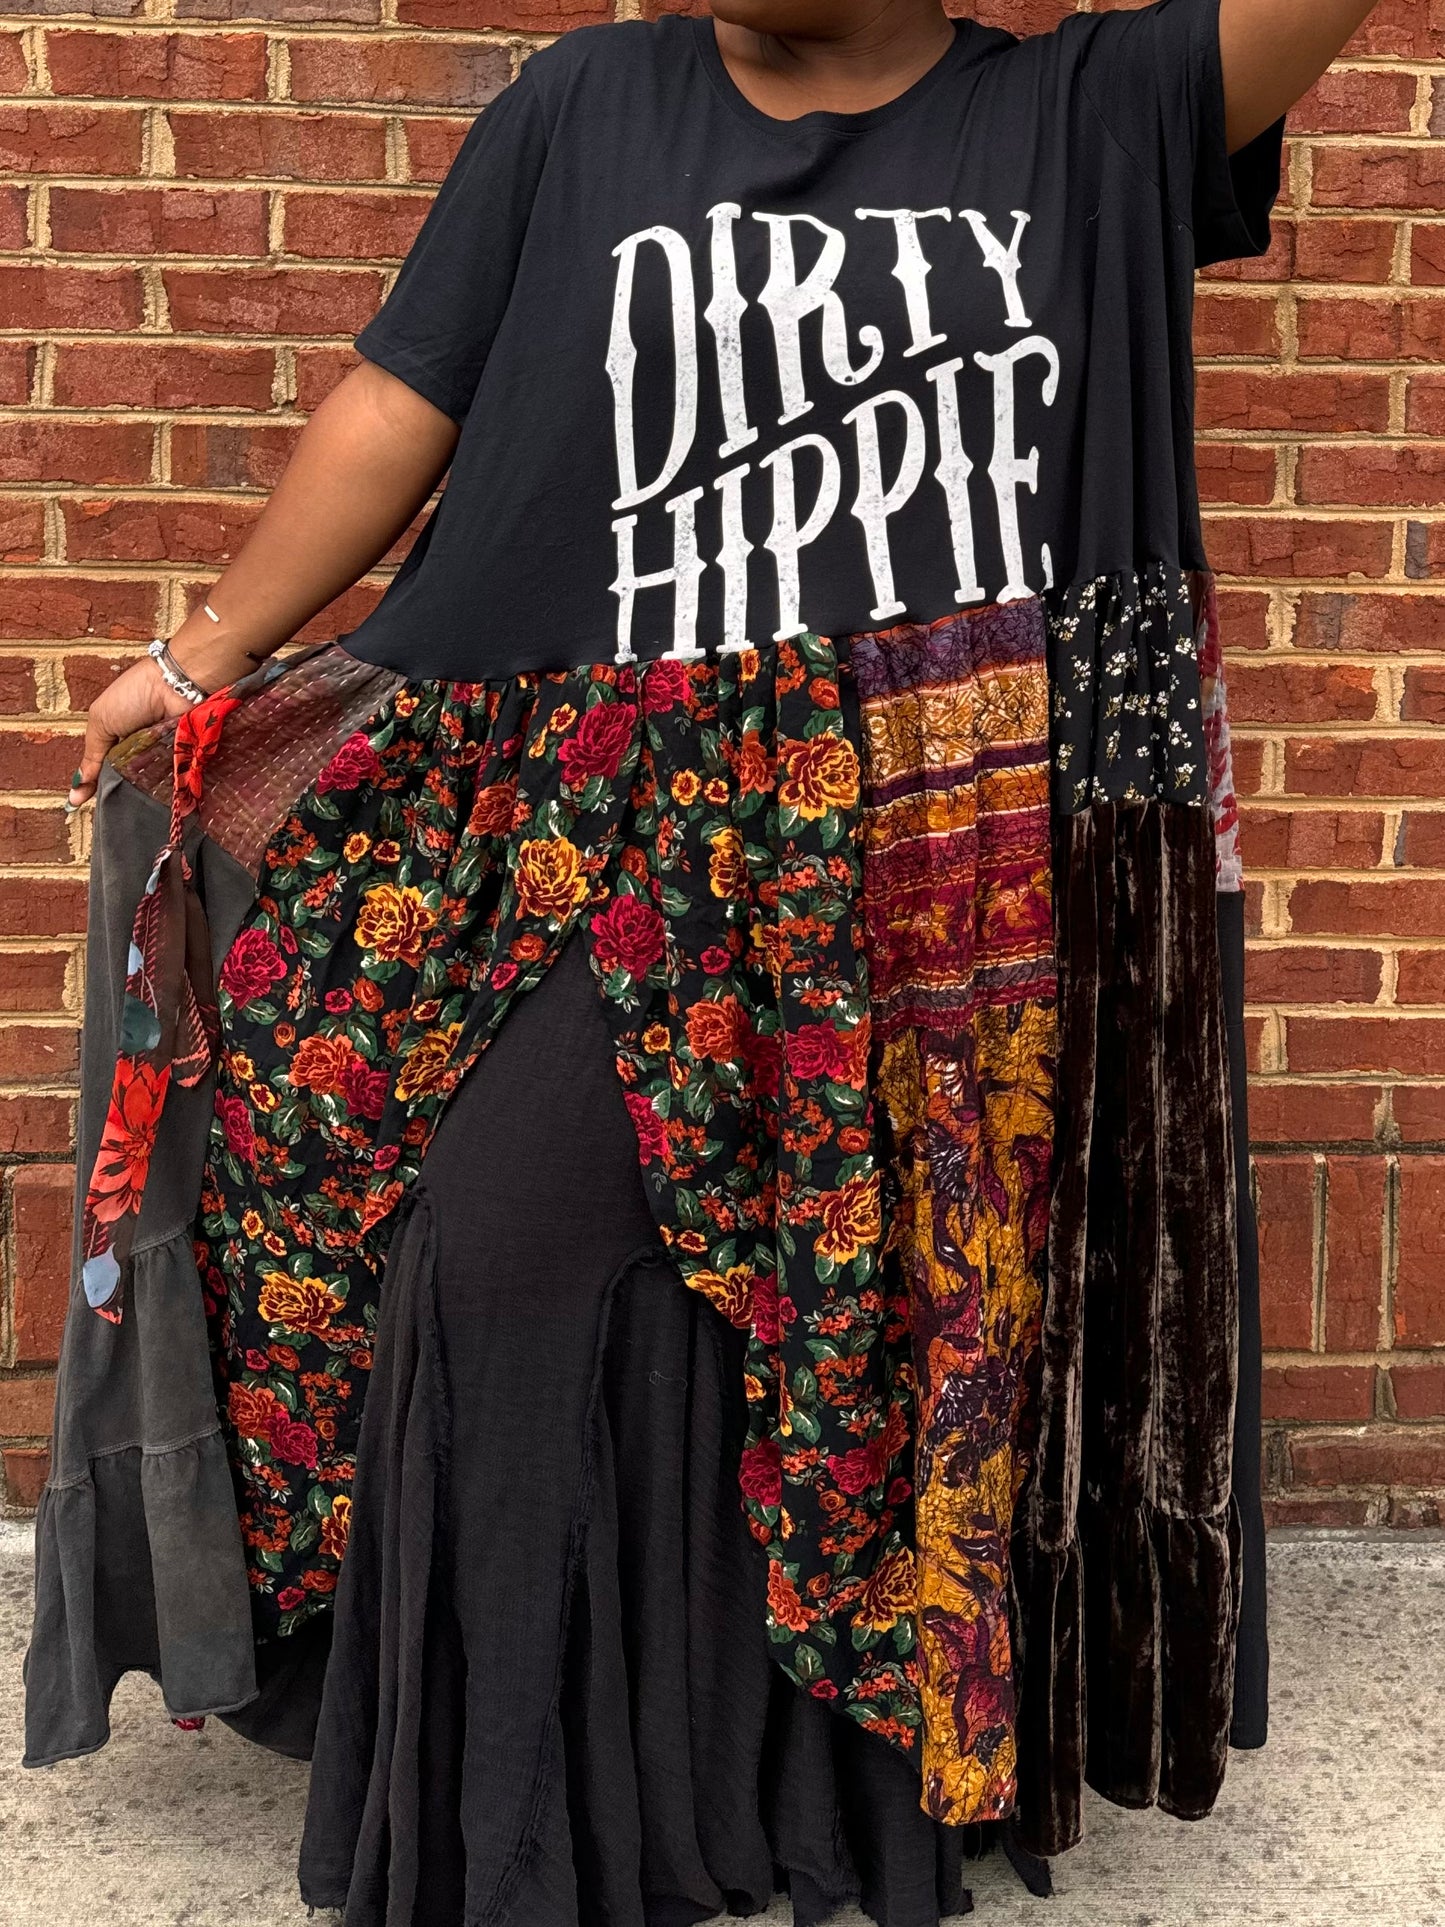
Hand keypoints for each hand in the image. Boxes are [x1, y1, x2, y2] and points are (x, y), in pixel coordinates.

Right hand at [66, 654, 205, 809]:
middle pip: (124, 781)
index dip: (92, 786)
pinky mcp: (179, 760)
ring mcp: (159, 756)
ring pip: (144, 785)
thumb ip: (92, 755)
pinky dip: (159, 786)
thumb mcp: (101, 722)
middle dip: (115, 791)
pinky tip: (149, 797)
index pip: (102, 770)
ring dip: (136, 791)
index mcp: (115, 738)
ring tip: (126, 803)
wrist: (174, 684)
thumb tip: (77, 785)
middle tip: (106, 803)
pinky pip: (167, 780)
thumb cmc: (134, 695)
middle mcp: (137, 750)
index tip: (78, 804)